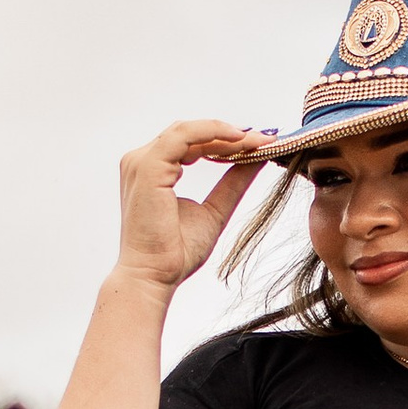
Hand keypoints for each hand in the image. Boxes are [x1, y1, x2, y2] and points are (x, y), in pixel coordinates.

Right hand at [115, 119, 266, 295]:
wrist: (154, 276)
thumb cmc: (174, 253)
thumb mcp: (214, 210)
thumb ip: (232, 183)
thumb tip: (257, 159)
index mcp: (153, 171)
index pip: (191, 143)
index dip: (226, 141)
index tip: (260, 143)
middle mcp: (142, 162)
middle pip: (191, 134)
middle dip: (230, 135)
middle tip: (265, 138)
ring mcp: (142, 162)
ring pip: (189, 131)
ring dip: (226, 133)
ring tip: (257, 140)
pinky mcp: (147, 166)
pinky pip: (184, 136)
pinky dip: (214, 133)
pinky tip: (239, 139)